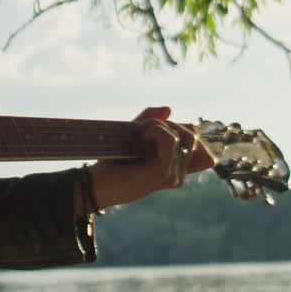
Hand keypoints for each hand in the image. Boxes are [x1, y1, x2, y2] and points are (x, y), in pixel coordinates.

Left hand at [86, 106, 215, 210]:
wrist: (95, 183)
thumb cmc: (114, 161)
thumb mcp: (135, 136)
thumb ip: (152, 121)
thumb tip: (168, 108)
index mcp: (175, 168)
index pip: (195, 141)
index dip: (179, 126)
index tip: (151, 127)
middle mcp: (179, 174)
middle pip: (191, 135)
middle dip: (168, 124)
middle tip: (142, 128)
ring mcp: (173, 176)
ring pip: (182, 135)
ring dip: (158, 125)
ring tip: (138, 132)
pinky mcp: (163, 174)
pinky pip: (170, 139)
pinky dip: (155, 129)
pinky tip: (139, 136)